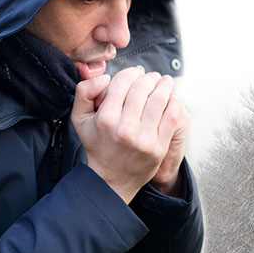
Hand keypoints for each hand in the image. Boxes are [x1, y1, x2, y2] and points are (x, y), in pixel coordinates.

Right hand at [71, 67, 182, 202]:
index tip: (136, 73)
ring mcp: (144, 139)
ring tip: (165, 81)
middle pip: (142, 89)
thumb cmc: (97, 145)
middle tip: (153, 76)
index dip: (131, 72)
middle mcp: (125, 128)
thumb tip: (106, 77)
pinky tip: (173, 97)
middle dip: (149, 78)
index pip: (123, 82)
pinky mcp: (158, 147)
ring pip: (159, 100)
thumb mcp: (79, 119)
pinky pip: (172, 117)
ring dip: (164, 86)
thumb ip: (84, 92)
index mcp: (106, 118)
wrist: (110, 180)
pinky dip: (175, 102)